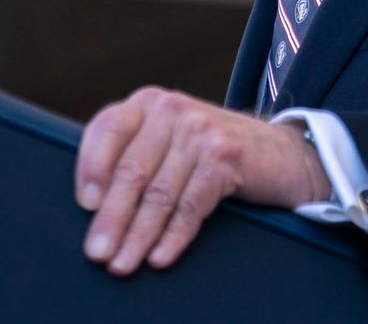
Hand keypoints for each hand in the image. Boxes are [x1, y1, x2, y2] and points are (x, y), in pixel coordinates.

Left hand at [74, 87, 329, 274]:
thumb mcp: (171, 142)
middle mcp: (172, 109)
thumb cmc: (214, 155)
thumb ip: (136, 156)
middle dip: (111, 218)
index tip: (85, 206)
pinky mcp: (225, 155)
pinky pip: (190, 204)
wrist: (282, 155)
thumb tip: (93, 205)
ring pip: (159, 193)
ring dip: (138, 235)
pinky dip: (173, 236)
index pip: (106, 130)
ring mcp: (200, 129)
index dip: (90, 168)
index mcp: (149, 103)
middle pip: (131, 170)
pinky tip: (160, 257)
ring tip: (123, 263)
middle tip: (98, 252)